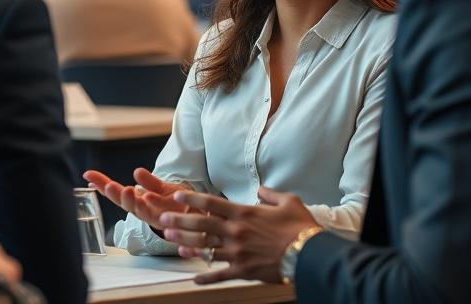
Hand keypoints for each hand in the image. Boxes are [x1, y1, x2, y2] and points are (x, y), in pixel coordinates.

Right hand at [84, 167, 198, 229]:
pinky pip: (164, 213)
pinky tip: (148, 195)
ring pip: (142, 212)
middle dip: (117, 196)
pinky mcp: (173, 220)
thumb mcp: (163, 188)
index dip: (102, 186)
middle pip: (127, 205)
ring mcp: (159, 218)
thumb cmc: (178, 203)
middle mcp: (146, 212)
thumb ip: (149, 182)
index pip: (118, 195)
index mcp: (141, 204)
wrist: (201, 218)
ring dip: (132, 202)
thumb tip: (135, 172)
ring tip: (126, 190)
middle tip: (109, 186)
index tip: (88, 176)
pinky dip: (155, 204)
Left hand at [158, 186, 317, 284]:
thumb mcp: (288, 201)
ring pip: (204, 249)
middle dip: (179, 221)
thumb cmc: (299, 226)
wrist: (307, 253)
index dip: (192, 199)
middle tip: (163, 219)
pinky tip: (194, 279)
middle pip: (200, 225)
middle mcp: (235, 231)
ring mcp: (237, 252)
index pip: (211, 203)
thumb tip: (260, 190)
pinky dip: (205, 278)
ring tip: (171, 242)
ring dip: (186, 245)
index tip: (177, 195)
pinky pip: (219, 275)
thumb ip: (270, 194)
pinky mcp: (242, 270)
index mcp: (244, 213)